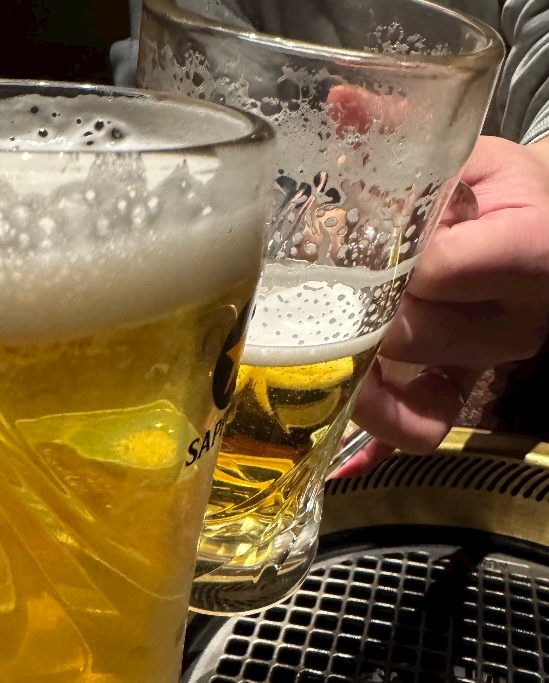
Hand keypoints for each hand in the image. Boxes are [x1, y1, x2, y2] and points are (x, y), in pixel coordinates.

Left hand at [345, 135, 548, 473]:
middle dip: (354, 315)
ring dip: (355, 372)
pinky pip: (424, 425)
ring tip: (315, 350)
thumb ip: (401, 136)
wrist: (546, 230)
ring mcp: (492, 362)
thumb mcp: (462, 155)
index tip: (342, 246)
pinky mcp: (471, 387)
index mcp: (526, 249)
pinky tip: (340, 413)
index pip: (435, 271)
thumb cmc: (499, 193)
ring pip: (412, 388)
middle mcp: (516, 318)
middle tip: (310, 297)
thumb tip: (339, 104)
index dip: (381, 266)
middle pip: (413, 334)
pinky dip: (381, 425)